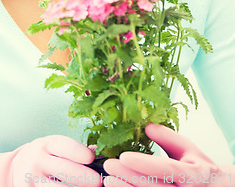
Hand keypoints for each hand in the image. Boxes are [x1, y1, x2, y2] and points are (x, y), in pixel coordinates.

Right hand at [0, 134, 101, 185]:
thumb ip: (74, 150)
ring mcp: (32, 178)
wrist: (14, 168)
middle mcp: (39, 160)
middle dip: (85, 177)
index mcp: (48, 144)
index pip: (66, 146)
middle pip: (65, 170)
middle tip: (98, 182)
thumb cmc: (44, 156)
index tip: (92, 158)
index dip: (81, 153)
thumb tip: (96, 152)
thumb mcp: (55, 147)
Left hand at [102, 123, 233, 185]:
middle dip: (129, 177)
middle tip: (109, 166)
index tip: (123, 156)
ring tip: (108, 180)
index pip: (167, 169)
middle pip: (154, 186)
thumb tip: (146, 125)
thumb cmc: (198, 167)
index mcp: (194, 174)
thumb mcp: (188, 148)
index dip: (144, 164)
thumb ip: (167, 137)